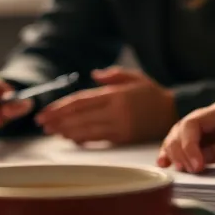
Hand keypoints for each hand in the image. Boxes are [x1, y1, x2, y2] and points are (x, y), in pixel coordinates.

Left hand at [34, 67, 175, 145]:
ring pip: (86, 130)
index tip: (45, 112)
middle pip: (80, 117)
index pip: (81, 101)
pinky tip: (69, 137)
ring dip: (66, 131)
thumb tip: (93, 74)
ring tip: (50, 131)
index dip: (60, 108)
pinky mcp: (123, 138)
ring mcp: (120, 127)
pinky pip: (98, 139)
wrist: (173, 112)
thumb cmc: (150, 93)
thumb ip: (113, 75)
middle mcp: (116, 111)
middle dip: (58, 121)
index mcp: (115, 95)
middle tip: (41, 124)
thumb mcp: (134, 77)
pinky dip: (82, 139)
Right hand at [158, 101, 214, 172]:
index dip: (186, 146)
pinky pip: (199, 146)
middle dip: (177, 149)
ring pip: (187, 137)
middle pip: (183, 129)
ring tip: (171, 169)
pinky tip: (177, 164)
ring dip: (176, 151)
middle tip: (184, 172)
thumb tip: (196, 160)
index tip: (196, 168)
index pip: (191, 125)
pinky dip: (186, 154)